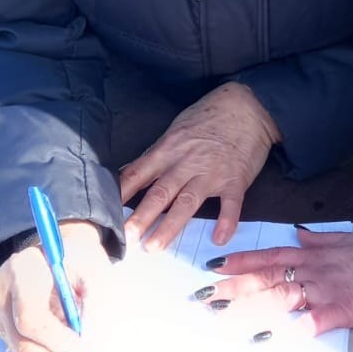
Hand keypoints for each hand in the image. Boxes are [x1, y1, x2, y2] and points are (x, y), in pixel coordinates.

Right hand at [0, 220, 110, 351]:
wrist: (59, 249)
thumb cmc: (80, 259)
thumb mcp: (96, 273)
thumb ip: (94, 308)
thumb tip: (90, 346)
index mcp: (23, 268)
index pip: (31, 316)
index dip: (57, 341)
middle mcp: (0, 289)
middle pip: (22, 341)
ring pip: (19, 351)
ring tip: (75, 350)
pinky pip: (18, 348)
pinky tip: (61, 344)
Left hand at [120, 82, 279, 250]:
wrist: (247, 105)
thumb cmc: (209, 116)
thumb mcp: (176, 130)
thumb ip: (157, 154)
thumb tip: (132, 172)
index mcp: (168, 150)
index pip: (138, 173)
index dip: (120, 194)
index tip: (105, 212)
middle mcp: (186, 163)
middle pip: (159, 192)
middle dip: (141, 217)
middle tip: (125, 238)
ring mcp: (211, 172)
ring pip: (187, 202)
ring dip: (169, 226)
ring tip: (154, 246)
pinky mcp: (236, 179)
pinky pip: (230, 204)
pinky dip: (226, 221)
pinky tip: (219, 239)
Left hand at [208, 228, 352, 335]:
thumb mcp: (345, 237)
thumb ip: (317, 238)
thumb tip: (296, 232)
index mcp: (311, 254)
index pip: (268, 257)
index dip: (240, 260)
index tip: (213, 265)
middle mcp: (311, 271)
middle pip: (266, 278)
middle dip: (233, 287)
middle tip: (204, 296)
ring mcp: (325, 290)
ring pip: (282, 297)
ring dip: (252, 307)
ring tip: (225, 317)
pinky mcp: (342, 309)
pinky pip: (315, 320)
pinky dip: (296, 326)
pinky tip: (274, 336)